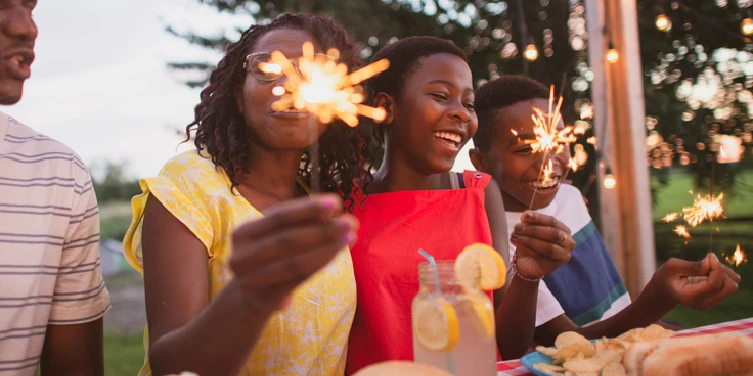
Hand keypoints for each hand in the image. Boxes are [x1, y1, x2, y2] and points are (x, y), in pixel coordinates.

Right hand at [228, 193, 357, 313]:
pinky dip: (321, 262)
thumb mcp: (276, 235)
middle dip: (322, 229)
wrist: (252, 296)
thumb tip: (332, 208)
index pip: (278, 216)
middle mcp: (241, 256)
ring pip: (295, 261)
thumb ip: (298, 222)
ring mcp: (252, 280)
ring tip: (350, 236)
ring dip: (326, 247)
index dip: (308, 208)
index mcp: (242, 233)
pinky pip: (299, 278)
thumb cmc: (271, 256)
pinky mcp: (267, 297)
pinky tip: (338, 252)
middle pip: (288, 239)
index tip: (336, 202)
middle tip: (350, 221)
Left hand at [510, 212, 574, 279]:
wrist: (527, 263)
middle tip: (517, 227)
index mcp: (564, 230)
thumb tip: (525, 216)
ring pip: (548, 247)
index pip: (552, 221)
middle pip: (553, 234)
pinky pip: (542, 257)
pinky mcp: (555, 266)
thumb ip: (530, 222)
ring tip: (514, 236)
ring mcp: (563, 255)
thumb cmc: (531, 243)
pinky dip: (528, 250)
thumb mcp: (530, 230)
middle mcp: (568, 242)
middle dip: (533, 229)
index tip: (524, 216)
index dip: (538, 218)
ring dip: (529, 240)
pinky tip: (518, 245)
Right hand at [645, 253, 739, 311]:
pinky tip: (710, 271)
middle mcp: (703, 303)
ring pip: (732, 285)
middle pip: (730, 286)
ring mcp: (710, 303)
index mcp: (690, 296)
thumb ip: (692, 266)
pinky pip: (729, 285)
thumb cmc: (665, 277)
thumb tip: (712, 262)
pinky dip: (723, 275)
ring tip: (707, 266)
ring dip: (724, 272)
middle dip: (723, 270)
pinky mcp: (715, 299)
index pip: (715, 284)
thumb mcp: (672, 266)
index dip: (717, 267)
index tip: (709, 256)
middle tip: (708, 262)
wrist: (663, 292)